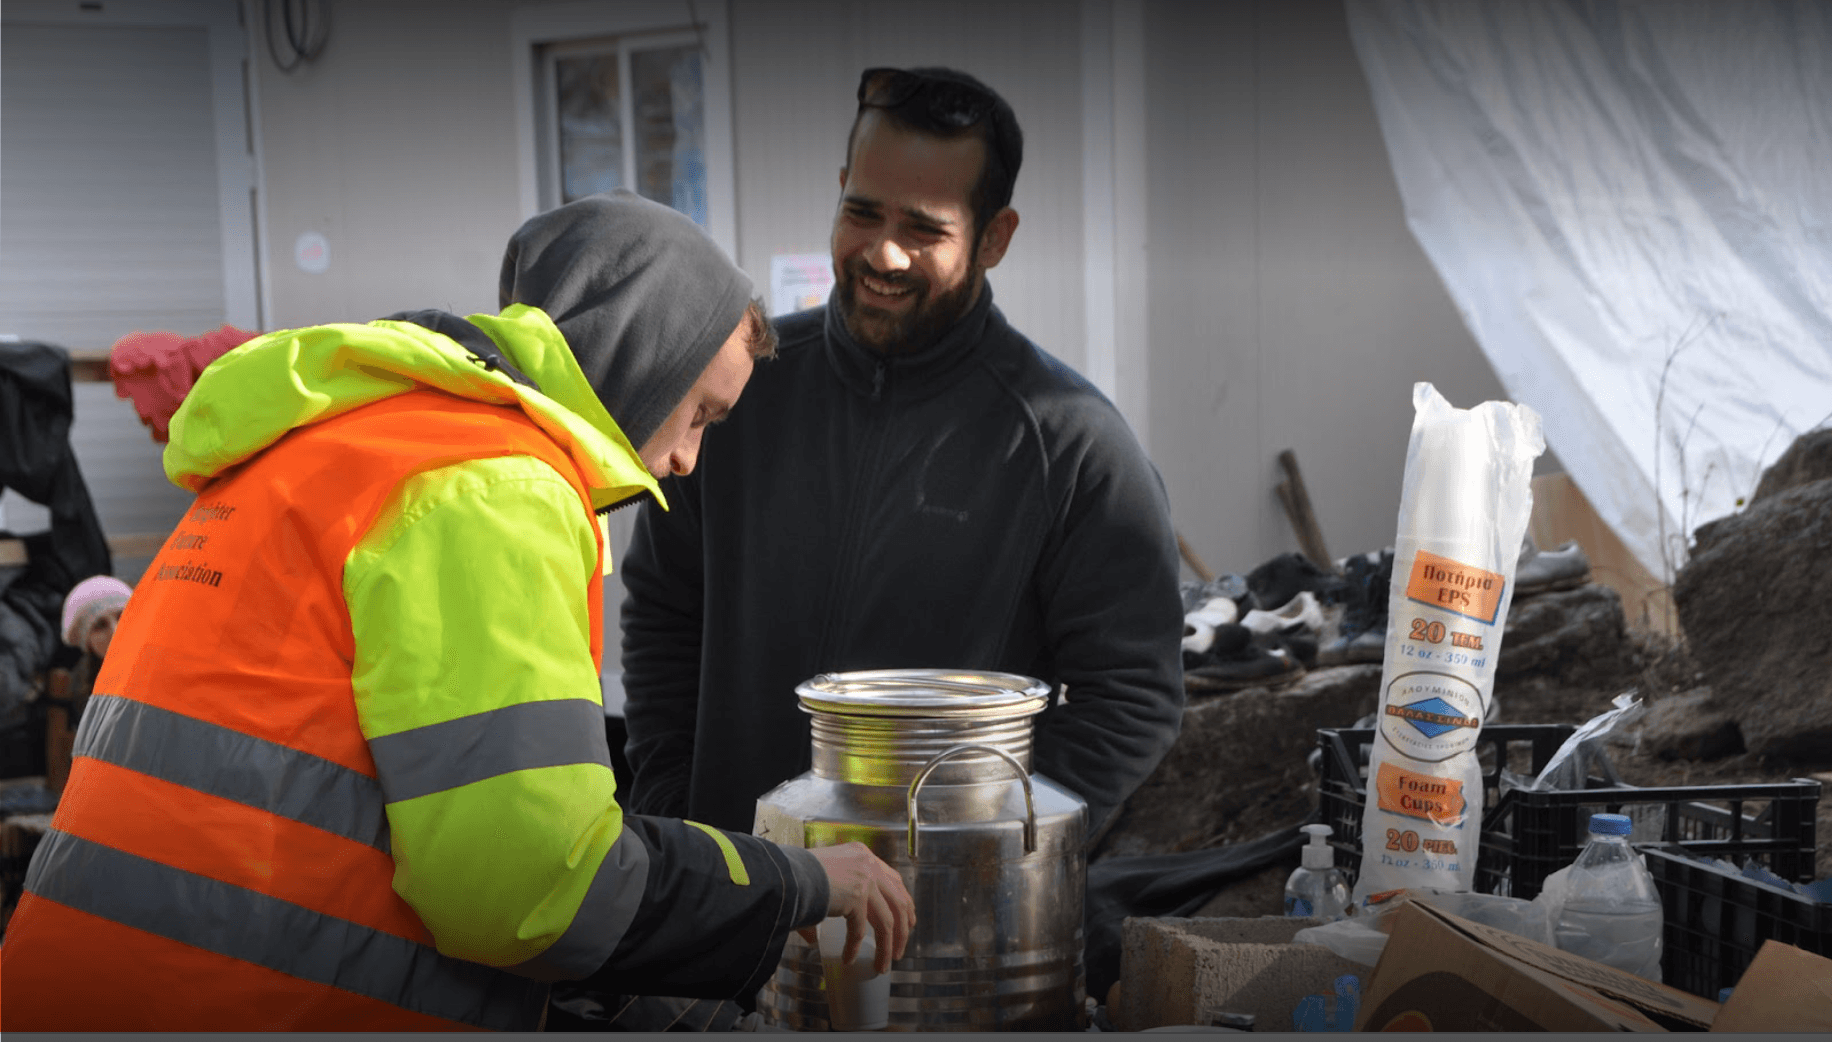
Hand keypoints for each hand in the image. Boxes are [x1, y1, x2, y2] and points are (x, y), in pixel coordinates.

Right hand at [801, 842, 915, 974]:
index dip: (903, 903)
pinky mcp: (856, 897)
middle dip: (903, 928)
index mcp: (862, 855)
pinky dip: (855, 947)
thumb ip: (827, 901)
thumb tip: (816, 937)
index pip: (894, 880)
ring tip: (884, 964)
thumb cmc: (795, 874)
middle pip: (899, 901)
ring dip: (888, 945)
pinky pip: (860, 930)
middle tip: (901, 947)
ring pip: (887, 920)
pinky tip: (849, 959)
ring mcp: (865, 880)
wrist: (785, 872)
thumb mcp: (821, 879)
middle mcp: (868, 864)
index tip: (907, 921)